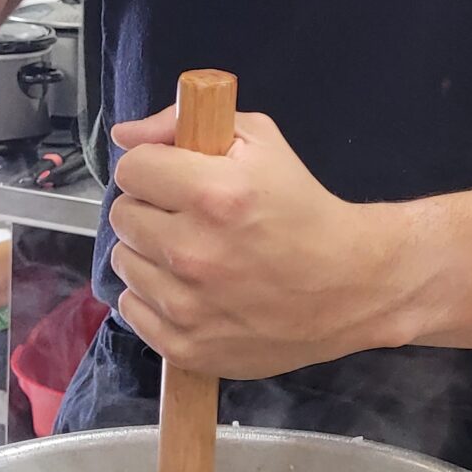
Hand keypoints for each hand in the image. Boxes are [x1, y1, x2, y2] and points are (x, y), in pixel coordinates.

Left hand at [107, 105, 408, 377]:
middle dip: (152, 208)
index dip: (155, 167)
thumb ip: (185, 124)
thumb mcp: (260, 142)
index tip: (177, 177)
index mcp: (213, 195)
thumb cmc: (303, 207)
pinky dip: (153, 297)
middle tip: (189, 217)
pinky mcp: (184, 346)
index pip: (132, 169)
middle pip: (123, 215)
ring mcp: (186, 306)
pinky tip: (189, 289)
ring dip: (150, 253)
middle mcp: (193, 252)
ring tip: (192, 254)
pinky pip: (130, 309)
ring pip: (124, 261)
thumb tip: (124, 137)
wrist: (349, 285)